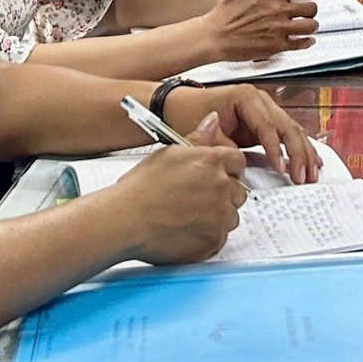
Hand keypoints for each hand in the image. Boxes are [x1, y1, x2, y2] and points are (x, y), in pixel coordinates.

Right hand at [115, 118, 247, 264]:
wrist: (124, 221)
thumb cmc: (139, 189)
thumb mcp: (168, 154)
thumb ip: (198, 138)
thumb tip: (213, 121)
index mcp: (210, 161)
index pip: (238, 161)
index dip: (228, 170)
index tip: (219, 176)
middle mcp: (220, 186)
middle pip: (238, 190)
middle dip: (224, 195)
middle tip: (199, 200)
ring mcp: (219, 215)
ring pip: (231, 216)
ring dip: (217, 217)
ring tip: (189, 217)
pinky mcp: (214, 239)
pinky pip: (221, 237)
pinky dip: (208, 237)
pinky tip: (187, 231)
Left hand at [169, 85, 323, 184]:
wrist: (178, 106)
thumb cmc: (188, 114)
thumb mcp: (203, 132)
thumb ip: (224, 147)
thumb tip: (240, 165)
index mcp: (246, 97)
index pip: (267, 126)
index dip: (276, 150)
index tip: (281, 169)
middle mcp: (260, 99)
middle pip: (287, 126)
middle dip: (298, 153)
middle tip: (302, 177)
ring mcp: (266, 108)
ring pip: (293, 130)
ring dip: (305, 153)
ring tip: (312, 174)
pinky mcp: (266, 120)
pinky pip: (288, 134)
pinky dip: (300, 148)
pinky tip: (312, 161)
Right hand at [196, 0, 321, 60]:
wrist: (215, 35)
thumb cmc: (229, 10)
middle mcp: (279, 8)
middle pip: (312, 6)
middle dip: (310, 9)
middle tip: (305, 11)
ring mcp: (279, 27)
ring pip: (311, 25)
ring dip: (310, 25)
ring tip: (304, 25)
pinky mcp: (277, 45)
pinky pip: (302, 43)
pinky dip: (306, 41)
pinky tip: (304, 39)